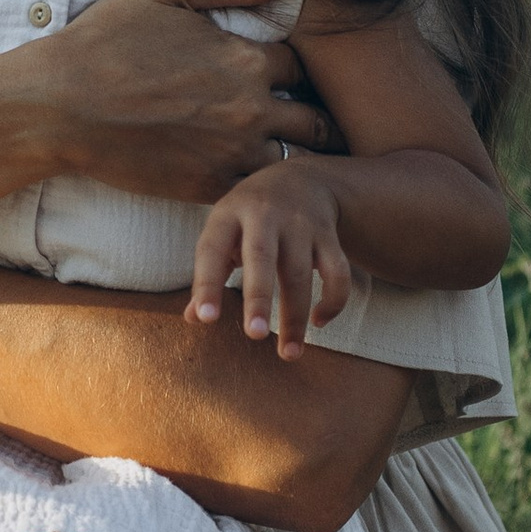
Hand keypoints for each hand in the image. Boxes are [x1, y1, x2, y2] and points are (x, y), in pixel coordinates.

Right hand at [0, 0, 335, 206]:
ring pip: (295, 162)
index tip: (288, 74)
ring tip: (287, 153)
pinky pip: (257, 193)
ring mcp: (231, 155)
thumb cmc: (105, 41)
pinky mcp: (208, 189)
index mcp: (246, 59)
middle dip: (316, 117)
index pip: (305, 66)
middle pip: (318, 121)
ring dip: (295, 155)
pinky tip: (250, 177)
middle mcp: (250, 110)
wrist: (58, 107)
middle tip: (307, 118)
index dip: (299, 69)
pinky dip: (260, 186)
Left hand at [188, 159, 352, 358]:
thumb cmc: (248, 217)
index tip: (205, 319)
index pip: (212, 250)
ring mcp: (300, 224)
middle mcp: (264, 216)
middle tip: (254, 336)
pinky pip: (337, 272)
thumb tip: (192, 318)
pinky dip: (333, 300)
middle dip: (258, 297)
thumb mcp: (223, 232)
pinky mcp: (329, 235)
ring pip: (301, 273)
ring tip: (289, 352)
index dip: (206, 284)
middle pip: (261, 257)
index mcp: (228, 216)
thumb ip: (208, 273)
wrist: (300, 178)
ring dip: (296, 316)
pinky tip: (318, 321)